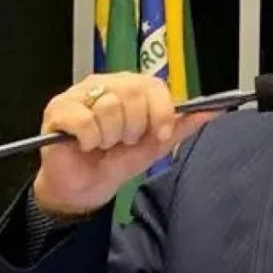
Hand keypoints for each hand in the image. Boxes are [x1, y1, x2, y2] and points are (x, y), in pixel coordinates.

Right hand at [32, 73, 218, 216]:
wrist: (87, 188)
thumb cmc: (117, 161)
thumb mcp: (156, 145)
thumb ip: (182, 126)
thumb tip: (214, 111)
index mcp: (130, 88)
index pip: (153, 85)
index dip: (160, 112)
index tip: (159, 135)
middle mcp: (105, 84)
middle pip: (132, 93)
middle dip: (134, 128)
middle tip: (123, 141)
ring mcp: (79, 94)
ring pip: (109, 108)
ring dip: (110, 136)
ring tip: (103, 144)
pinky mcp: (58, 109)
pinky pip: (85, 120)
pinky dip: (89, 140)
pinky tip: (85, 146)